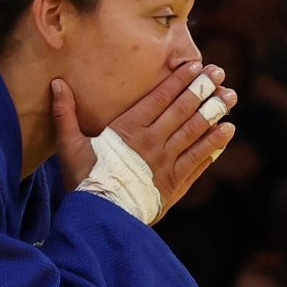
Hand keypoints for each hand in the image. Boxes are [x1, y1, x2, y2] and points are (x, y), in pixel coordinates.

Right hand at [52, 62, 237, 212]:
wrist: (101, 220)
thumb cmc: (83, 182)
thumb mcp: (70, 147)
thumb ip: (65, 114)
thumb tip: (56, 83)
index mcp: (129, 130)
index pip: (159, 99)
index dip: (178, 80)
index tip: (196, 66)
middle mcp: (153, 143)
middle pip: (183, 111)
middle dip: (202, 89)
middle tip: (220, 72)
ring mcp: (167, 164)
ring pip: (195, 133)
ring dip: (214, 112)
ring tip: (230, 97)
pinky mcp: (175, 185)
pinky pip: (199, 161)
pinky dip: (214, 145)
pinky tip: (226, 132)